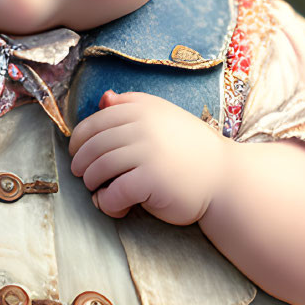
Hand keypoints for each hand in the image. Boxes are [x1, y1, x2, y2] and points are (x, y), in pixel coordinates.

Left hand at [68, 89, 230, 223]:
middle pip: (92, 147)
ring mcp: (147, 152)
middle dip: (81, 165)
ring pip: (97, 170)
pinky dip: (107, 204)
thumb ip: (133, 107)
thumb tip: (104, 97)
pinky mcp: (150, 180)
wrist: (227, 178)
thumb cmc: (190, 151)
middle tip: (83, 176)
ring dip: (92, 185)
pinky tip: (117, 207)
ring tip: (99, 191)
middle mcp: (143, 126)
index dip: (78, 140)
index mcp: (143, 109)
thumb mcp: (163, 119)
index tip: (76, 152)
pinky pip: (111, 194)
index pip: (94, 123)